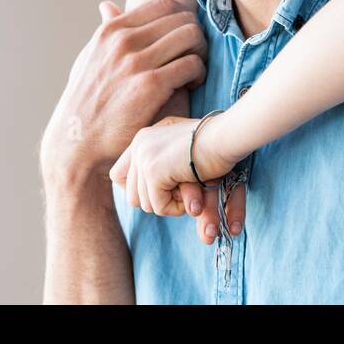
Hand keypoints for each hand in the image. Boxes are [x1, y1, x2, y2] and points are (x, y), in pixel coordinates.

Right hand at [40, 0, 206, 191]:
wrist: (77, 145)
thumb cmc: (87, 104)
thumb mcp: (89, 60)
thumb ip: (104, 32)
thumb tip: (108, 5)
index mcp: (111, 30)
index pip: (166, 4)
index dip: (183, 20)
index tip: (183, 41)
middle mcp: (123, 40)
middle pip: (183, 18)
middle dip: (196, 37)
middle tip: (195, 57)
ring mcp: (136, 62)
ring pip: (191, 36)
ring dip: (201, 53)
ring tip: (193, 72)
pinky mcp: (150, 85)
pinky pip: (191, 64)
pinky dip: (199, 74)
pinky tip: (191, 86)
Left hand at [109, 112, 244, 244]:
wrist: (226, 136)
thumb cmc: (214, 145)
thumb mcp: (181, 152)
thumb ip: (162, 166)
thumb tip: (136, 200)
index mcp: (144, 137)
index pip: (118, 175)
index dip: (135, 190)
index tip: (158, 191)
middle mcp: (139, 144)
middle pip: (131, 195)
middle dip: (157, 200)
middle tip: (181, 191)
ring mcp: (144, 157)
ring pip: (145, 204)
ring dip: (169, 203)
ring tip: (189, 188)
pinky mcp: (153, 170)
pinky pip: (158, 206)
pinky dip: (176, 207)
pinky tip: (192, 191)